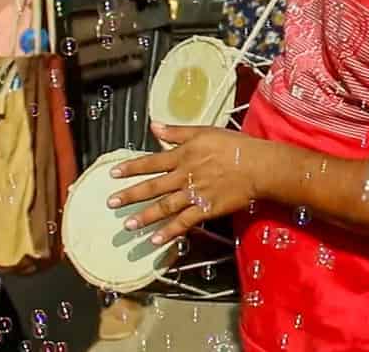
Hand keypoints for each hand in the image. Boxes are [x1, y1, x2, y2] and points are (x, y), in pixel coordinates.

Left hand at [107, 124, 265, 243]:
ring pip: (165, 207)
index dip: (131, 168)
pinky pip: (184, 222)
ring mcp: (195, 194)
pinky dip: (170, 232)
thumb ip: (177, 131)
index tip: (113, 174)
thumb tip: (154, 126)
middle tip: (112, 202)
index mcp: (183, 155)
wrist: (257, 165)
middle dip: (131, 195)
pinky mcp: (206, 209)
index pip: (151, 162)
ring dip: (145, 216)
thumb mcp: (204, 131)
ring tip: (128, 225)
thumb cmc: (233, 145)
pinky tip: (156, 240)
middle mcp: (185, 175)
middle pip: (153, 186)